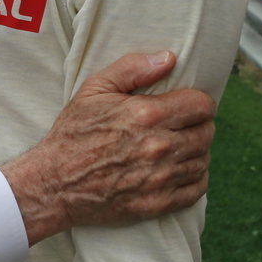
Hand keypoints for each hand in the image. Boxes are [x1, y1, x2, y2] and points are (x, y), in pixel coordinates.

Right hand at [0, 51, 216, 244]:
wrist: (54, 183)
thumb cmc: (73, 133)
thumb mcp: (94, 89)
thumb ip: (132, 68)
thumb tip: (169, 58)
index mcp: (146, 115)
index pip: (202, 106)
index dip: (198, 102)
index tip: (186, 104)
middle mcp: (158, 147)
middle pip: (207, 132)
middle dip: (199, 125)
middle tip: (182, 124)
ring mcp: (160, 179)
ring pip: (203, 160)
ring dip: (196, 151)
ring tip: (179, 146)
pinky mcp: (158, 203)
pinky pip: (197, 189)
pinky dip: (195, 177)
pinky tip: (179, 169)